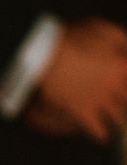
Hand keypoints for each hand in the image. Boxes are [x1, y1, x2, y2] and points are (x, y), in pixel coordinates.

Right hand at [26, 19, 126, 143]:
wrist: (45, 58)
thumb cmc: (71, 39)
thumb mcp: (100, 28)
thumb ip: (119, 38)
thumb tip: (125, 48)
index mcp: (123, 65)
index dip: (124, 85)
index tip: (121, 86)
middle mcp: (116, 86)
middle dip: (124, 101)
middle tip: (120, 102)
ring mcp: (100, 101)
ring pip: (119, 116)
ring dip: (119, 117)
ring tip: (117, 119)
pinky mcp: (83, 113)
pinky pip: (98, 130)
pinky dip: (101, 134)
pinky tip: (102, 136)